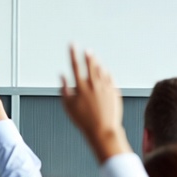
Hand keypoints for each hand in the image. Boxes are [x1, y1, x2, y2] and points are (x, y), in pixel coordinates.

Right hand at [60, 46, 129, 161]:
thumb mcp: (68, 106)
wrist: (103, 130)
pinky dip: (106, 73)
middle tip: (86, 49)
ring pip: (101, 70)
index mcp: (81, 87)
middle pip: (90, 65)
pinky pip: (110, 78)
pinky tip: (105, 70)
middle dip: (87, 56)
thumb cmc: (84, 121)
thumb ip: (64, 89)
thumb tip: (62, 77)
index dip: (73, 53)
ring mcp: (105, 88)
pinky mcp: (114, 92)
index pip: (75, 66)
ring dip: (97, 63)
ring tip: (94, 57)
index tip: (72, 45)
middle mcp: (94, 85)